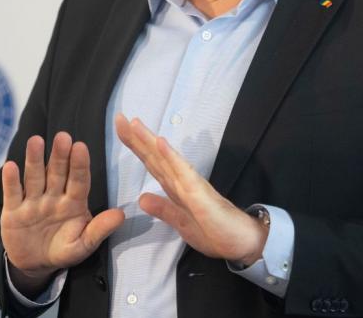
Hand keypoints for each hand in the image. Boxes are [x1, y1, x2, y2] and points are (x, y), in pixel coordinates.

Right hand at [0, 132, 124, 294]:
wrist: (35, 264)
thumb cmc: (63, 250)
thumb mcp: (83, 244)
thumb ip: (99, 230)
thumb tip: (121, 216)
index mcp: (74, 202)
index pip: (79, 180)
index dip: (80, 164)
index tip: (81, 147)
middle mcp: (54, 196)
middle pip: (57, 173)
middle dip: (60, 155)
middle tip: (63, 136)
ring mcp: (33, 202)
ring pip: (35, 177)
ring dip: (35, 160)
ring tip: (36, 141)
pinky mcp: (13, 211)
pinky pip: (13, 193)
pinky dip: (11, 181)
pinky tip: (11, 166)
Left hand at [114, 114, 267, 264]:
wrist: (242, 243)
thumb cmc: (215, 232)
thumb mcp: (182, 224)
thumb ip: (163, 209)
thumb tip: (142, 198)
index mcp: (176, 188)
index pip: (152, 163)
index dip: (136, 146)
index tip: (121, 128)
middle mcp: (182, 181)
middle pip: (155, 156)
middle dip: (137, 138)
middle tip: (119, 118)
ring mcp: (192, 185)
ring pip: (167, 159)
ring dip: (151, 141)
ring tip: (136, 124)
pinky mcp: (200, 194)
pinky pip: (183, 173)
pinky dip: (171, 157)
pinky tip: (161, 143)